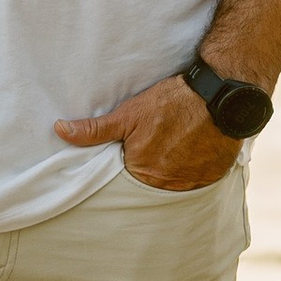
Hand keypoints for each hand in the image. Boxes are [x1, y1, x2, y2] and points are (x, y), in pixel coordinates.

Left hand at [55, 75, 238, 193]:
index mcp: (142, 172)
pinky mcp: (212, 177)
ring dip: (173, 169)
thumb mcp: (128, 114)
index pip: (126, 179)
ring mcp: (192, 183)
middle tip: (159, 144)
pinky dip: (193, 168)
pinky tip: (192, 150)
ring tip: (176, 145)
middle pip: (151, 182)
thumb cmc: (170, 103)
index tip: (136, 149)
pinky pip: (197, 180)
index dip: (129, 162)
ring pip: (175, 182)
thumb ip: (95, 130)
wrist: (218, 96)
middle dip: (151, 167)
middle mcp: (167, 184)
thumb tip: (61, 131)